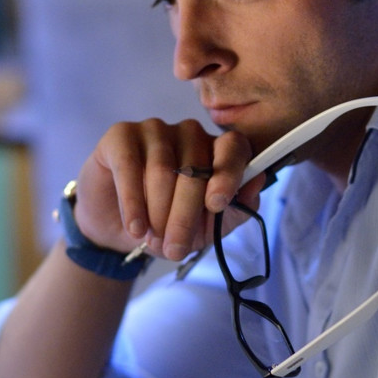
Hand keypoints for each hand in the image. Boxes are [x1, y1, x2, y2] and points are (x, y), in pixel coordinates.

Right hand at [73, 118, 265, 260]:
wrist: (120, 229)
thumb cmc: (170, 222)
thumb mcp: (208, 226)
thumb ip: (236, 207)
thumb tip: (258, 182)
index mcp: (216, 149)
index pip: (234, 146)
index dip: (228, 172)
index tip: (217, 203)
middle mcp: (189, 132)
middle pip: (194, 167)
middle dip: (184, 215)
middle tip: (175, 248)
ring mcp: (155, 129)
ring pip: (163, 169)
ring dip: (157, 213)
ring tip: (152, 239)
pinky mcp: (121, 134)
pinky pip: (130, 166)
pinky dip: (132, 202)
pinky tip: (135, 227)